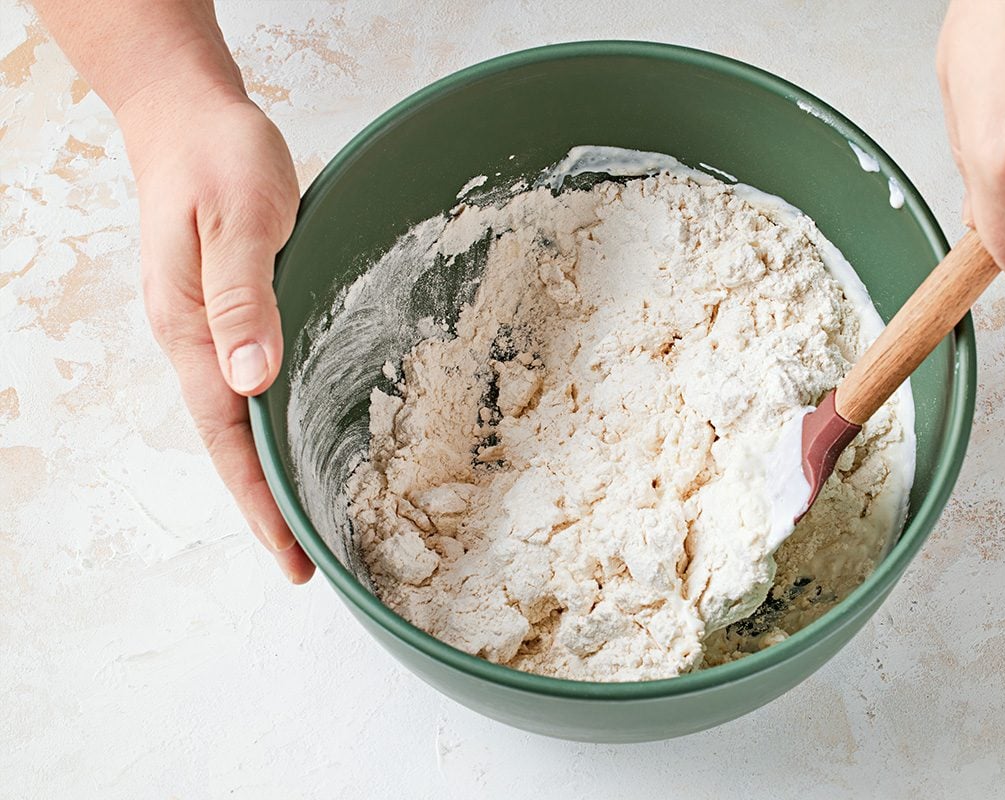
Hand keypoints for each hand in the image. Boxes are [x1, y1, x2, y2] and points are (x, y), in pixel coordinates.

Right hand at [120, 85, 314, 582]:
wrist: (189, 115)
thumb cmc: (214, 157)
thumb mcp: (238, 220)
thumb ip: (242, 298)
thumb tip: (251, 381)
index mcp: (191, 331)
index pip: (229, 438)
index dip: (260, 500)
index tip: (292, 554)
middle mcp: (197, 342)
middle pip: (234, 442)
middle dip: (270, 503)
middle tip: (311, 559)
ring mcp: (212, 329)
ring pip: (244, 418)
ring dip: (274, 469)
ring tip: (313, 517)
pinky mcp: (232, 311)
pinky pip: (255, 382)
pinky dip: (278, 421)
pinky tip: (303, 435)